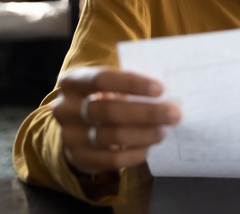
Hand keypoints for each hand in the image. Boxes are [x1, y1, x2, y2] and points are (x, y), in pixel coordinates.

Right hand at [52, 67, 180, 175]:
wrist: (78, 128)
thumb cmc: (103, 98)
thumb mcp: (109, 85)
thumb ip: (130, 85)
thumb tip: (168, 89)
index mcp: (73, 82)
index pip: (102, 79)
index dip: (132, 84)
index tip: (160, 89)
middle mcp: (65, 108)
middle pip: (109, 110)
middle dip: (146, 113)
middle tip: (174, 114)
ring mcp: (69, 135)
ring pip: (112, 136)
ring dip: (144, 134)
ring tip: (163, 131)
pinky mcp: (78, 158)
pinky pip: (111, 160)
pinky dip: (134, 154)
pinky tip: (148, 148)